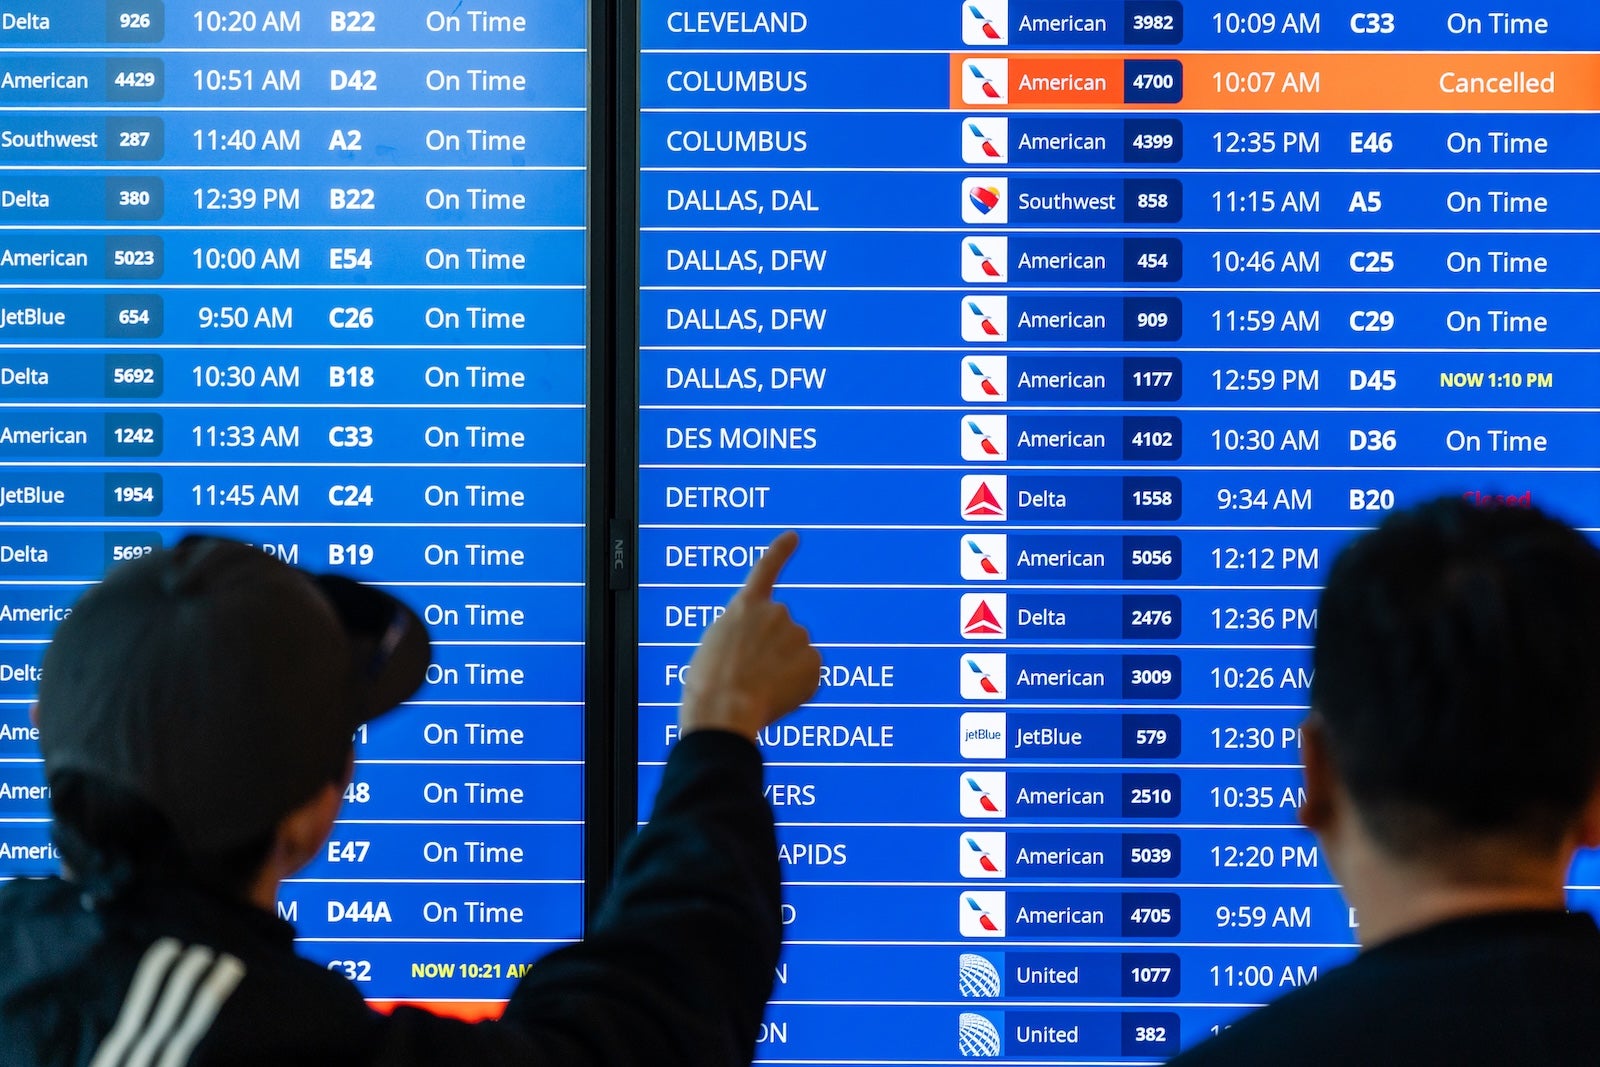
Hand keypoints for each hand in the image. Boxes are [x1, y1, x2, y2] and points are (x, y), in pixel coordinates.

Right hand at [679, 531, 820, 740]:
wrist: (725, 707)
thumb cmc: (709, 683)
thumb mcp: (717, 646)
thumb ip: (745, 635)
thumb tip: (771, 652)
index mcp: (746, 607)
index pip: (766, 570)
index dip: (780, 552)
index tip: (794, 536)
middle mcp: (777, 613)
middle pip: (781, 631)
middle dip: (772, 650)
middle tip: (748, 674)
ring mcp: (799, 635)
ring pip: (794, 654)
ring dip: (782, 669)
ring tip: (758, 688)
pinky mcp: (814, 662)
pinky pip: (807, 675)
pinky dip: (795, 687)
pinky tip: (775, 697)